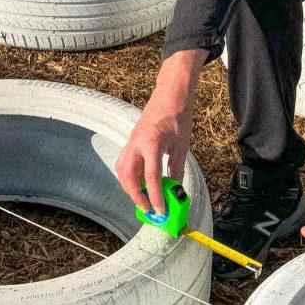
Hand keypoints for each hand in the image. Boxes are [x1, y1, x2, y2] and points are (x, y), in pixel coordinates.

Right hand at [115, 49, 205, 215]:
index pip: (151, 177)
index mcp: (152, 143)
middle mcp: (137, 143)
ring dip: (130, 188)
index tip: (160, 210)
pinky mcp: (131, 141)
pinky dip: (128, 176)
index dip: (155, 197)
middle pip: (129, 178)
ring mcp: (131, 142)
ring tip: (143, 199)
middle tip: (149, 210)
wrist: (170, 95)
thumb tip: (176, 189)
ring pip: (122, 171)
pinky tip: (138, 183)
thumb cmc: (178, 116)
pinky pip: (124, 163)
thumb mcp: (182, 145)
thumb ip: (176, 169)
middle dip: (137, 197)